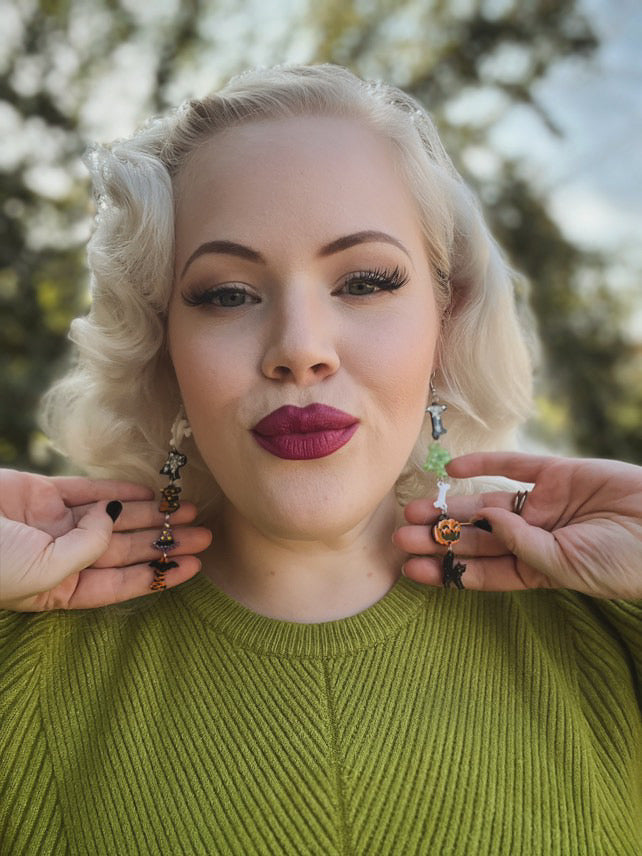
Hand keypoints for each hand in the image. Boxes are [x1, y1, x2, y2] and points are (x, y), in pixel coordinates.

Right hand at [0, 469, 211, 611]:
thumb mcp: (43, 574)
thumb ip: (87, 551)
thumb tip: (115, 521)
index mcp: (62, 590)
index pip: (123, 584)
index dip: (159, 574)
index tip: (194, 565)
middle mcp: (63, 557)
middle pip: (127, 549)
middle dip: (165, 542)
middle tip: (205, 534)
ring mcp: (54, 524)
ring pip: (115, 519)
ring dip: (151, 515)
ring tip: (187, 512)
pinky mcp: (43, 495)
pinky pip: (91, 491)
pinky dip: (120, 489)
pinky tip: (151, 492)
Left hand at [393, 453, 641, 598]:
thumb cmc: (624, 561)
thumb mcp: (569, 567)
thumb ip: (524, 548)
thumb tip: (484, 524)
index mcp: (534, 569)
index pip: (479, 571)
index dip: (445, 570)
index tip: (410, 570)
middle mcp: (531, 536)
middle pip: (473, 537)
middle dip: (438, 537)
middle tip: (401, 536)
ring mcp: (541, 503)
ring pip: (483, 504)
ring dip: (450, 506)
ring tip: (415, 509)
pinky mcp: (555, 473)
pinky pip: (512, 467)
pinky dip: (484, 465)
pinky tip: (453, 470)